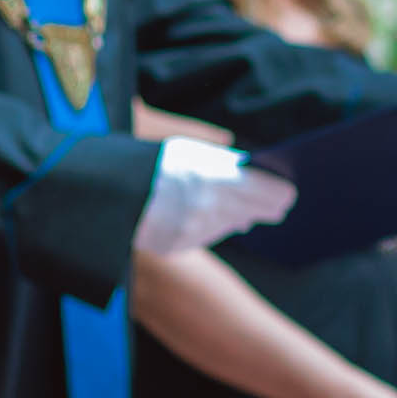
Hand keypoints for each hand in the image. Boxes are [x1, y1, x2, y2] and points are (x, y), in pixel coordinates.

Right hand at [134, 135, 297, 254]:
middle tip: (278, 206)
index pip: (270, 194)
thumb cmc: (153, 162)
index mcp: (218, 178)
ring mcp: (195, 230)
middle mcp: (211, 208)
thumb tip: (254, 184)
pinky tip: (199, 215)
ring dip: (232, 216)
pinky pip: (204, 235)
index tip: (289, 194)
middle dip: (265, 208)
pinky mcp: (179, 246)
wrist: (106, 191)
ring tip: (229, 205)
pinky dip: (206, 226)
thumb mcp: (191, 151)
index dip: (281, 194)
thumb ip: (225, 165)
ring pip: (230, 225)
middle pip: (255, 213)